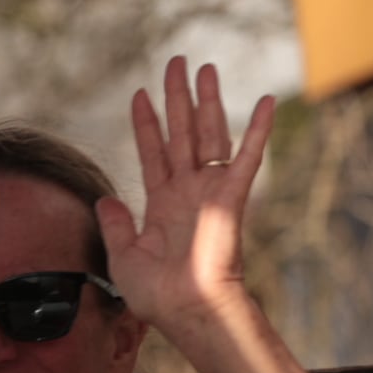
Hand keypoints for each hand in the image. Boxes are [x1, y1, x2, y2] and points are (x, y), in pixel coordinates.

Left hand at [98, 56, 274, 338]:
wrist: (186, 309)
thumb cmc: (157, 293)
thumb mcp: (122, 255)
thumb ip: (116, 223)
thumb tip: (105, 198)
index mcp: (161, 202)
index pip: (152, 151)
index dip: (146, 123)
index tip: (140, 94)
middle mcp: (187, 190)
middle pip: (181, 131)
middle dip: (177, 97)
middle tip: (176, 63)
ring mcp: (209, 190)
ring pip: (208, 133)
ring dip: (207, 100)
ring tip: (204, 68)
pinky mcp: (230, 196)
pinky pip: (247, 156)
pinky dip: (258, 129)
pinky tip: (267, 101)